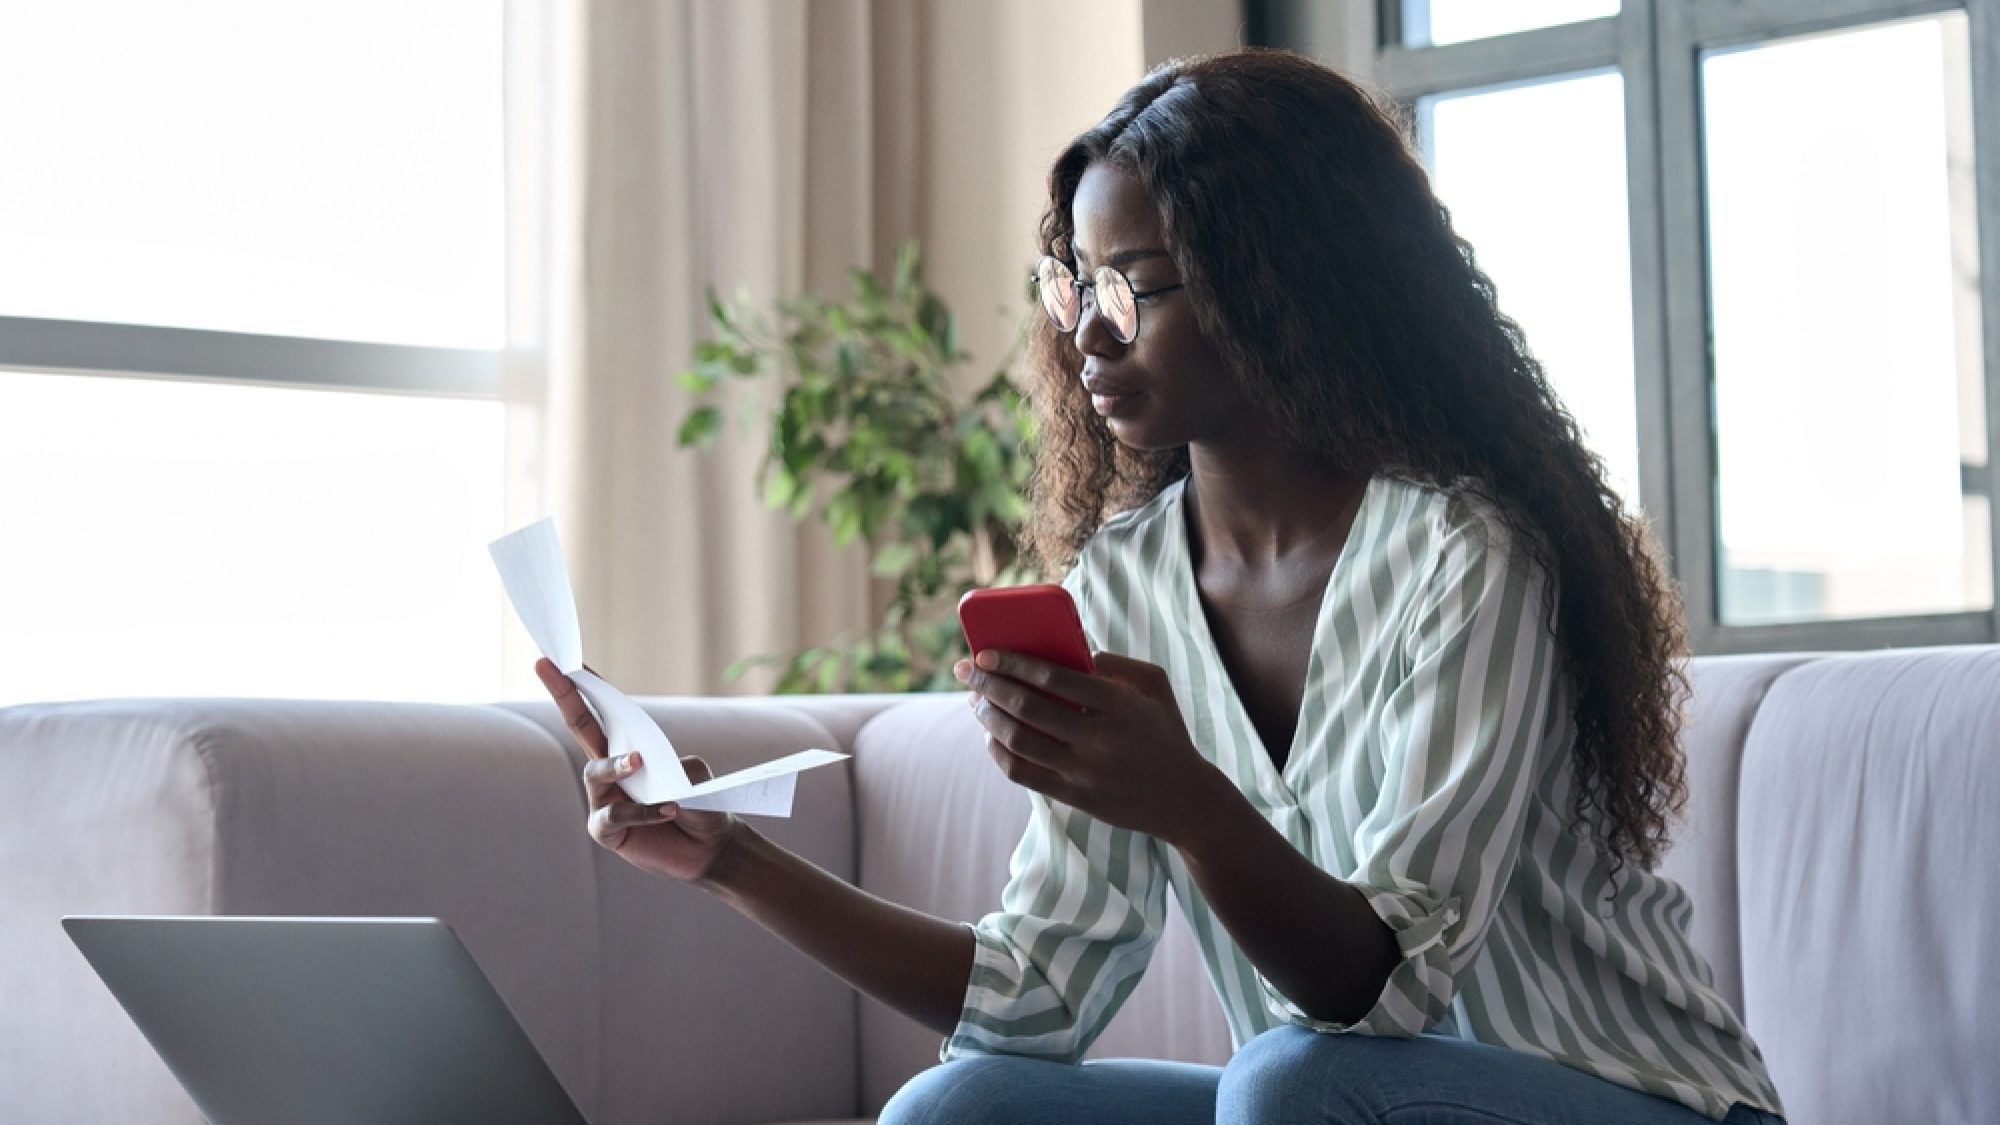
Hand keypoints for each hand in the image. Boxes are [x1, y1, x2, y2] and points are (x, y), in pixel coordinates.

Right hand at [535, 658, 739, 882]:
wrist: (710, 846)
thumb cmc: (700, 804)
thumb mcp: (695, 776)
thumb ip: (675, 767)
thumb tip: (651, 769)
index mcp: (627, 748)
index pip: (603, 712)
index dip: (583, 686)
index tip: (565, 659)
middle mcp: (608, 771)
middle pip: (579, 726)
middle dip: (563, 694)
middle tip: (547, 666)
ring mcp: (603, 799)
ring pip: (595, 772)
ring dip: (617, 765)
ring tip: (640, 763)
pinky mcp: (608, 831)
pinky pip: (613, 815)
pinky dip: (641, 811)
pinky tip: (667, 810)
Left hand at [956, 649, 1229, 844]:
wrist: (1185, 799)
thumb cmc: (1164, 731)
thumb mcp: (1154, 685)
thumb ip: (1114, 663)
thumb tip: (1065, 652)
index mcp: (1120, 704)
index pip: (1053, 677)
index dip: (1013, 662)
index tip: (985, 653)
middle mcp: (1100, 739)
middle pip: (1027, 708)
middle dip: (988, 686)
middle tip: (966, 671)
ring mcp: (1085, 772)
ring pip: (1018, 741)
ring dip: (988, 718)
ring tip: (975, 701)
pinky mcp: (1075, 797)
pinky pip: (1022, 773)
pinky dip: (998, 752)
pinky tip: (991, 736)